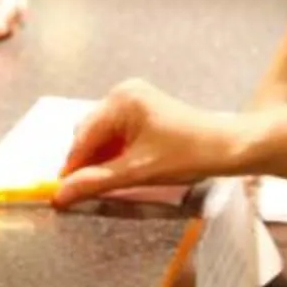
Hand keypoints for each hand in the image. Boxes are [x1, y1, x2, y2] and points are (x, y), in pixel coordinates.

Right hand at [52, 80, 246, 205]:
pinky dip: (115, 151)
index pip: (83, 137)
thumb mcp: (137, 172)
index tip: (60, 193)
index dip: (72, 167)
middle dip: (86, 162)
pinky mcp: (144, 109)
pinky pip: (117, 132)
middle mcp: (124, 92)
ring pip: (102, 134)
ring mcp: (135, 98)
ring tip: (107, 182)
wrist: (226, 147)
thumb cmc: (187, 154)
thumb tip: (61, 194)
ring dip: (101, 158)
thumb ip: (96, 181)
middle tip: (85, 190)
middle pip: (90, 133)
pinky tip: (121, 169)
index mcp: (121, 100)